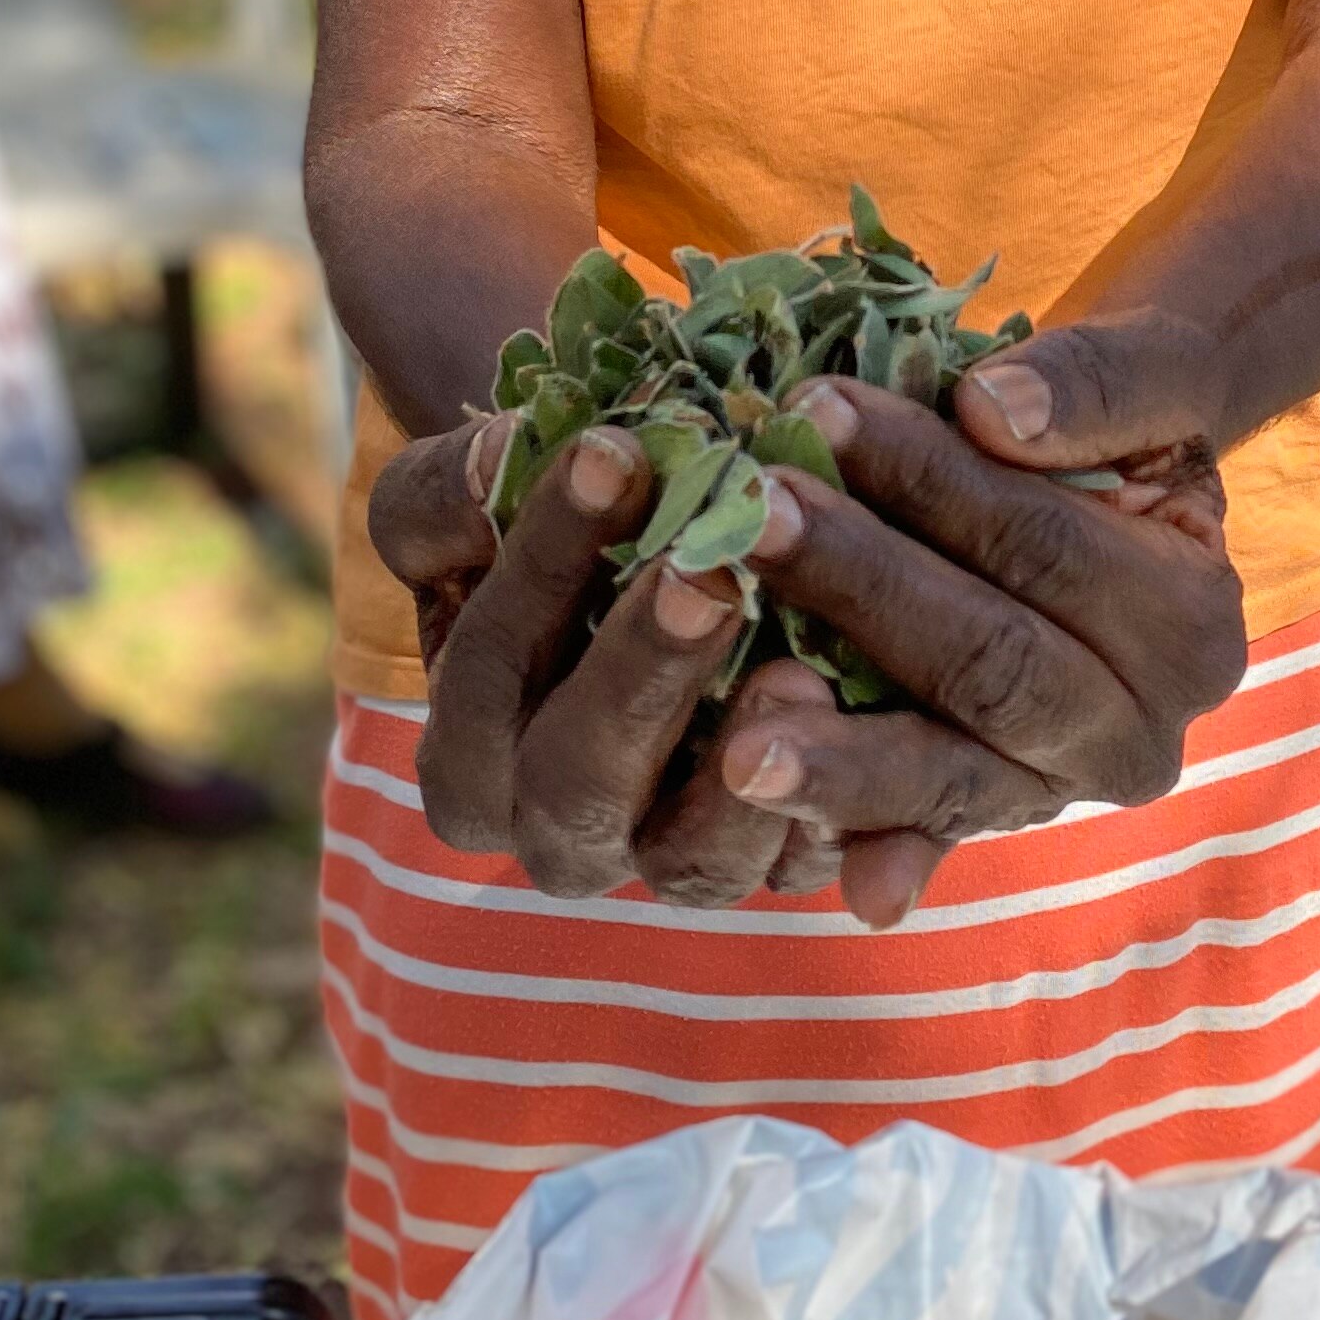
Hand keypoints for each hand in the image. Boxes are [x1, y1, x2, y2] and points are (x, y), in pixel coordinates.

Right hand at [368, 415, 841, 903]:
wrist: (659, 584)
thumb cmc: (557, 533)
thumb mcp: (474, 505)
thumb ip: (455, 487)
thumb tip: (503, 453)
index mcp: (466, 750)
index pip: (492, 664)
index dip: (545, 560)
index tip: (613, 451)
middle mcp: (556, 827)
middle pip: (576, 780)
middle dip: (639, 672)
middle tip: (705, 575)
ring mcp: (668, 859)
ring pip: (691, 860)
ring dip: (740, 779)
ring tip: (798, 675)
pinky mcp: (775, 862)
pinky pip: (802, 868)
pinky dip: (835, 821)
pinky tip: (864, 733)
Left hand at [720, 364, 1248, 929]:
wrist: (1131, 499)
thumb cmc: (1125, 425)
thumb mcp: (1151, 379)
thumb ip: (1097, 385)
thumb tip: (995, 408)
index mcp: (1191, 625)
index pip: (1041, 543)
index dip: (930, 478)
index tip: (820, 408)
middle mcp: (1141, 731)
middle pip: (990, 664)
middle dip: (862, 587)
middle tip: (752, 522)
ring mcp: (1064, 789)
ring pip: (955, 776)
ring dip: (848, 759)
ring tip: (745, 742)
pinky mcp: (994, 816)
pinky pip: (934, 836)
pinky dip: (886, 856)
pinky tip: (845, 887)